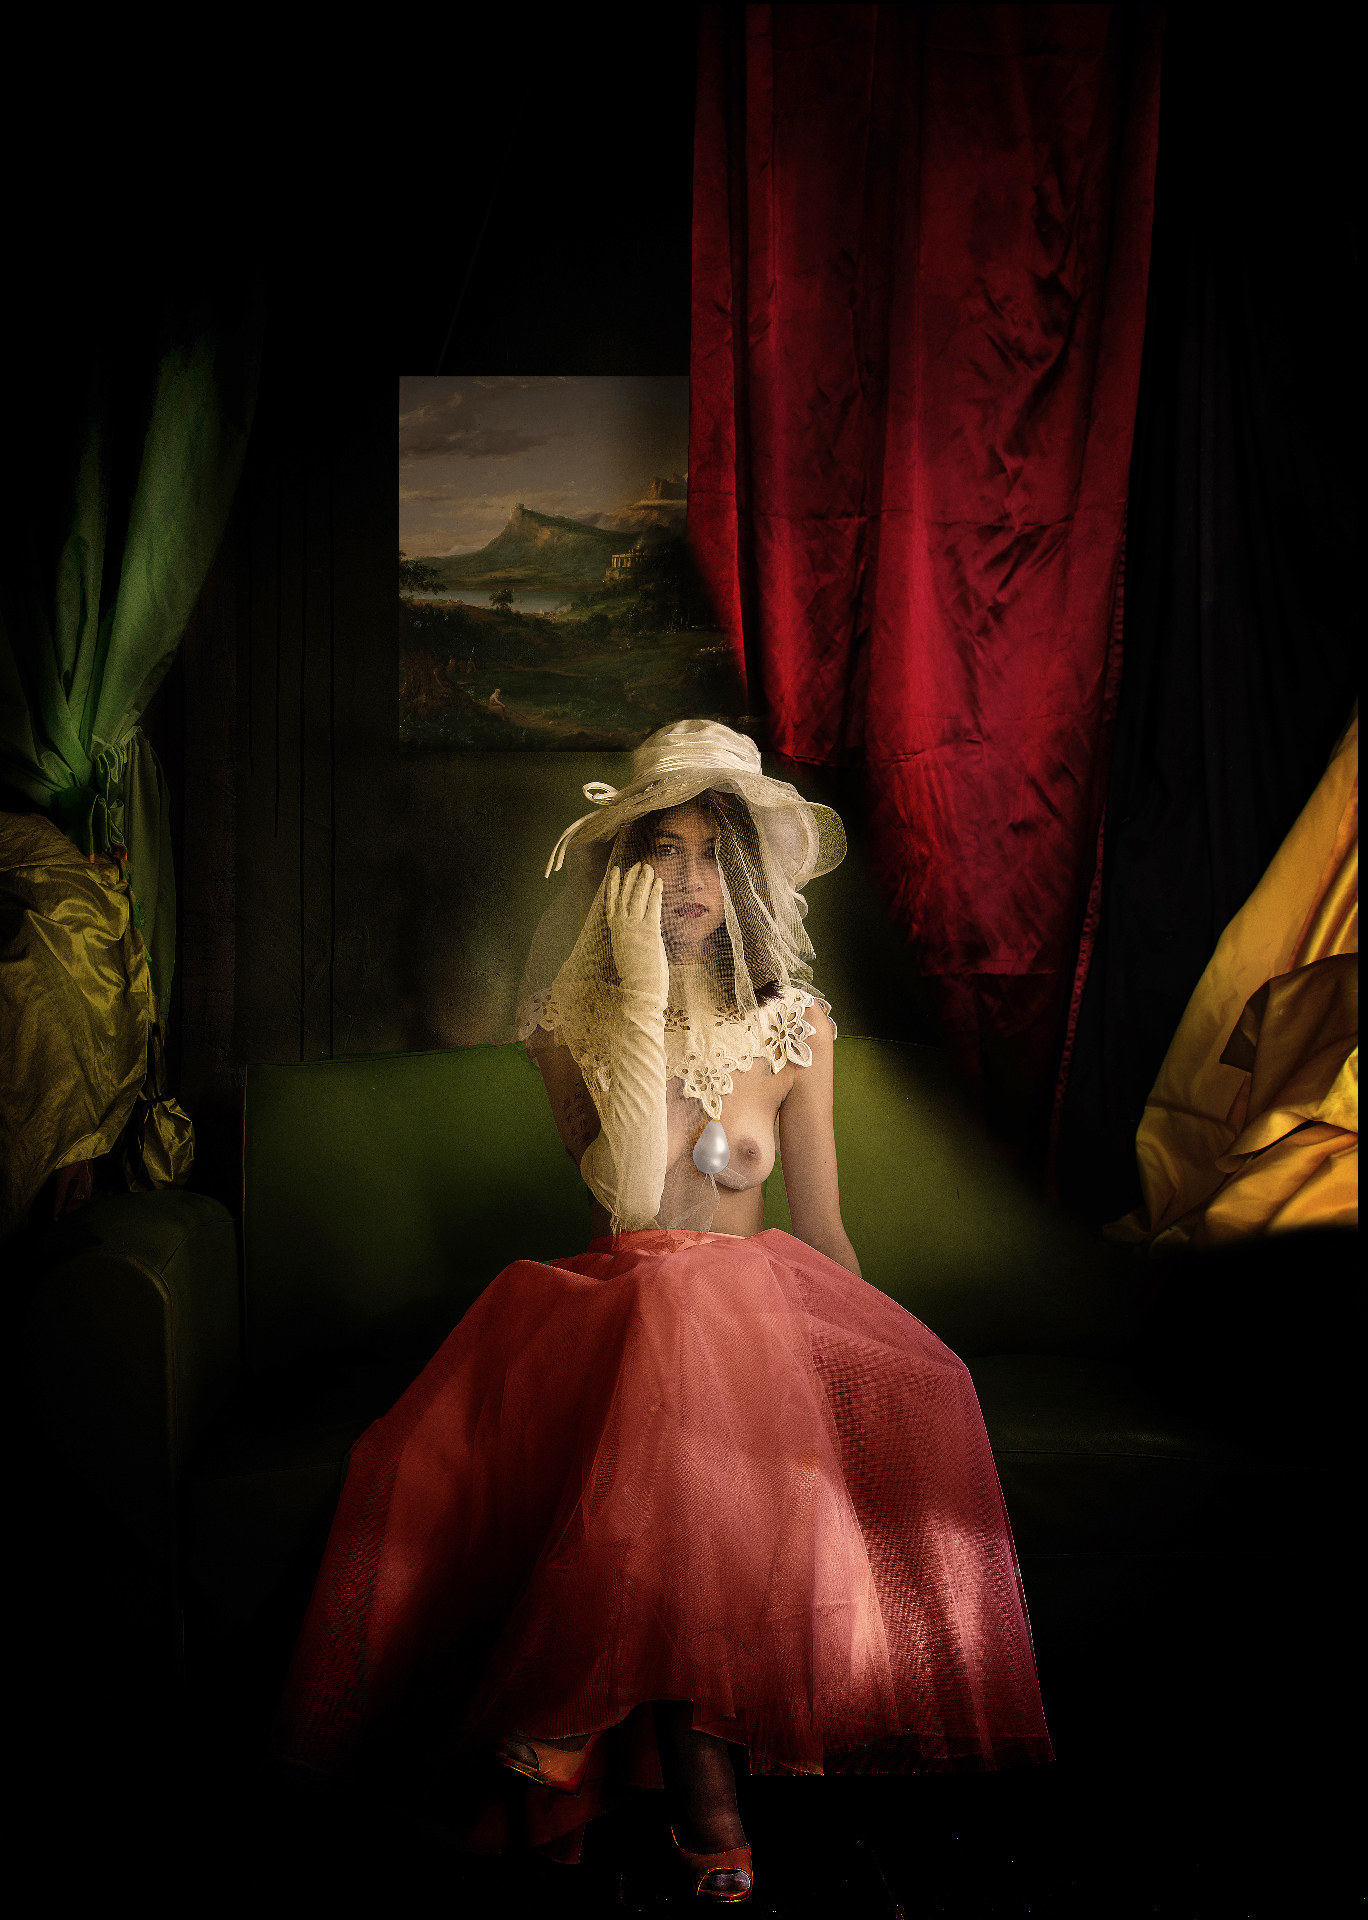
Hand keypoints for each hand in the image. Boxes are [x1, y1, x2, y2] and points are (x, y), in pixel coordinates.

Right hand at [605, 862, 668, 1004]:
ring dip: (643, 880)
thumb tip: (637, 935)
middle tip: (637, 864)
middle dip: (631, 878)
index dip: (614, 885)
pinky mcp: (649, 931)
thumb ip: (631, 940)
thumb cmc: (636, 979)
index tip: (616, 871)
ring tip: (648, 867)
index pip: (612, 903)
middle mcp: (622, 927)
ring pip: (637, 897)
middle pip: (625, 896)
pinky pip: (652, 906)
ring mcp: (635, 928)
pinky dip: (656, 893)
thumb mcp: (628, 955)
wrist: (639, 990)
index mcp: (615, 933)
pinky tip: (660, 882)